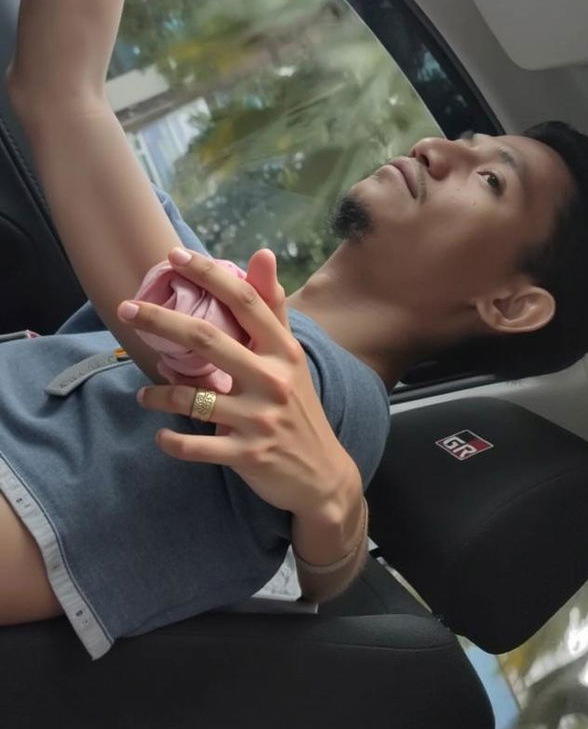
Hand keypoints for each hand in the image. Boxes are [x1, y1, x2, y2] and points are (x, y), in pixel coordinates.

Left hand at [118, 247, 355, 519]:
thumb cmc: (299, 408)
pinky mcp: (247, 455)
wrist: (322, 474)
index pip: (245, 302)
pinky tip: (162, 435)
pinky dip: (172, 441)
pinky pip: (196, 448)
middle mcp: (272, 380)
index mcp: (284, 352)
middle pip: (207, 340)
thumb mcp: (291, 358)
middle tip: (125, 309)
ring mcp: (259, 420)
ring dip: (157, 394)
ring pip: (192, 398)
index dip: (210, 275)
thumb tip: (263, 253)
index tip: (175, 256)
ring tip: (143, 395)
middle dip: (161, 321)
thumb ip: (273, 309)